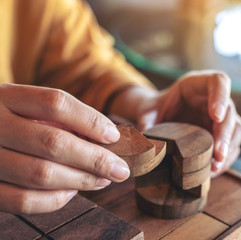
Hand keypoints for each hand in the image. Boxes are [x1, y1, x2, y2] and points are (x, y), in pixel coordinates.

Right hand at [0, 84, 129, 213]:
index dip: (90, 120)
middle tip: (120, 169)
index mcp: (7, 97)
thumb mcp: (25, 107)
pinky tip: (72, 192)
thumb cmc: (9, 121)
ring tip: (102, 180)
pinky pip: (23, 201)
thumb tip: (106, 139)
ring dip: (81, 180)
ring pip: (41, 174)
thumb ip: (59, 118)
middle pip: (53, 142)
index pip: (55, 103)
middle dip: (95, 159)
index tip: (114, 136)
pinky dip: (54, 200)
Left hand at [133, 70, 240, 176]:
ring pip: (235, 129)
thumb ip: (146, 122)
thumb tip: (149, 145)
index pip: (218, 81)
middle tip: (218, 154)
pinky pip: (232, 144)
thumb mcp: (147, 111)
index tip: (216, 116)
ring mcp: (220, 116)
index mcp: (197, 84)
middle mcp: (213, 99)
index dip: (221, 97)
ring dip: (229, 149)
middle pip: (229, 111)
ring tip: (215, 167)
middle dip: (225, 134)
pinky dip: (226, 158)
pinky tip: (214, 170)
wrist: (158, 117)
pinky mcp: (221, 133)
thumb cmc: (155, 108)